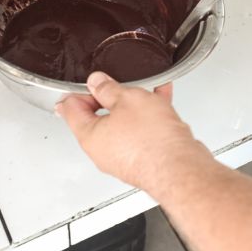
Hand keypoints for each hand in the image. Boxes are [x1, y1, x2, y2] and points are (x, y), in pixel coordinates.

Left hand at [56, 72, 211, 193]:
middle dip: (111, 97)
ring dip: (134, 105)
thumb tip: (96, 82)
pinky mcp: (143, 160)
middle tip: (121, 85)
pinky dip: (149, 117)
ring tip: (147, 90)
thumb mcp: (126, 98)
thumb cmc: (152, 140)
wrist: (181, 168)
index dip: (79, 91)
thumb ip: (107, 88)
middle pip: (97, 117)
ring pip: (123, 124)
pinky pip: (141, 133)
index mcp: (89, 136)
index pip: (70, 109)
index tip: (93, 82)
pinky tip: (161, 100)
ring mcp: (123, 158)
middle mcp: (103, 151)